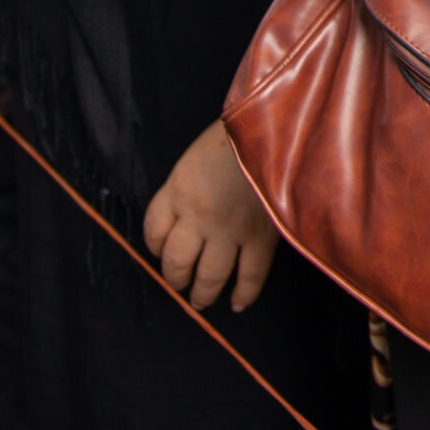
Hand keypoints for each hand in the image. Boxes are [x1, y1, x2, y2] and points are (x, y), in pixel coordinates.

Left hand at [142, 121, 277, 312]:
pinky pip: (250, 274)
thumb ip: (191, 182)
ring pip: (209, 276)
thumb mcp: (200, 153)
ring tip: (201, 301)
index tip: (161, 251)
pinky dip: (244, 293)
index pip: (153, 231)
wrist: (276, 126)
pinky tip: (238, 303)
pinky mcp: (260, 236)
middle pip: (176, 261)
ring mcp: (229, 230)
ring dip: (202, 293)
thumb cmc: (239, 130)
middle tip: (180, 285)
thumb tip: (192, 206)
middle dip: (176, 278)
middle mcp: (197, 216)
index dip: (155, 246)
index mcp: (178, 191)